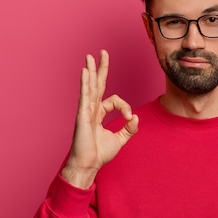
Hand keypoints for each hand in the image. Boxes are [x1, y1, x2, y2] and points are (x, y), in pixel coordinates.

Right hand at [61, 50, 138, 188]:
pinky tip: (85, 71)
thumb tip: (136, 117)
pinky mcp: (82, 116)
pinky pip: (84, 96)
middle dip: (101, 68)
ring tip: (90, 57)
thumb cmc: (99, 154)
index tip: (130, 118)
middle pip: (97, 84)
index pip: (115, 100)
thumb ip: (129, 128)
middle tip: (102, 52)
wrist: (89, 165)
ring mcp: (85, 111)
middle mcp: (91, 109)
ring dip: (90, 71)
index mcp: (99, 113)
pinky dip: (85, 83)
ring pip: (90, 87)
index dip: (125, 107)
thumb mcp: (120, 139)